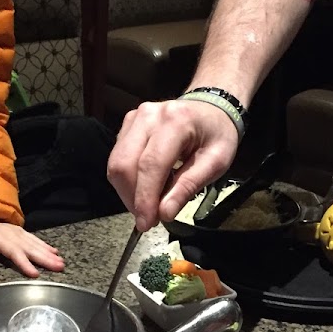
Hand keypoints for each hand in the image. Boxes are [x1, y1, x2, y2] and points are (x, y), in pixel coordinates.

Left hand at [0, 220, 64, 277]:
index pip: (12, 251)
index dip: (23, 262)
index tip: (35, 273)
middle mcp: (9, 233)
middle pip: (28, 247)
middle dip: (44, 258)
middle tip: (59, 267)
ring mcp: (15, 232)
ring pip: (34, 243)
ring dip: (48, 253)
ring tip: (61, 263)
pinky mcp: (19, 232)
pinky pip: (34, 239)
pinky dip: (45, 245)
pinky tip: (55, 252)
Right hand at [107, 99, 238, 231]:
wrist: (211, 108)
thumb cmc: (216, 134)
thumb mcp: (216, 163)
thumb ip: (188, 187)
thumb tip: (164, 213)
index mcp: (176, 122)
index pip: (150, 165)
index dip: (144, 198)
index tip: (146, 223)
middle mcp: (149, 116)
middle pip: (124, 164)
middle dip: (132, 198)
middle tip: (149, 218)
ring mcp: (135, 118)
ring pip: (116, 163)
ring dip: (128, 191)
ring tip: (149, 203)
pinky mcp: (128, 124)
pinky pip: (117, 158)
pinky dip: (128, 179)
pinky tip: (147, 185)